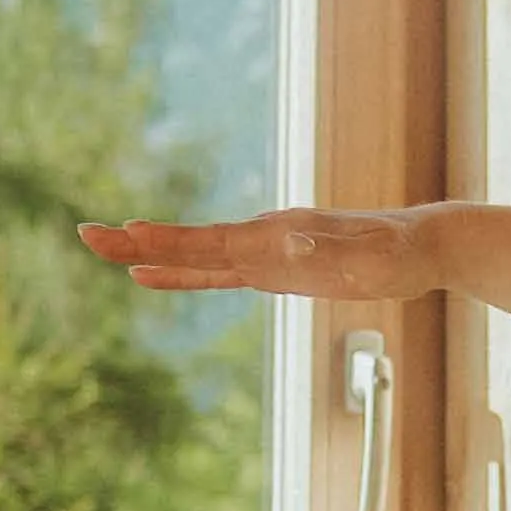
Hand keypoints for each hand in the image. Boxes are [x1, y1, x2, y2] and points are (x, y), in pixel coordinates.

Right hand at [79, 205, 435, 300]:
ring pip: (196, 256)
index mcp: (277, 237)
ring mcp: (266, 252)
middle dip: (139, 243)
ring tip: (109, 250)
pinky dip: (185, 274)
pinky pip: (218, 273)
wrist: (423, 245)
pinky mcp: (274, 269)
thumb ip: (327, 246)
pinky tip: (156, 275)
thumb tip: (286, 235)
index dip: (168, 243)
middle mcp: (263, 239)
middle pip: (190, 244)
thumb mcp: (367, 255)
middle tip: (87, 235)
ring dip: (152, 254)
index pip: (210, 242)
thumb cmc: (398, 253)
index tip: (126, 235)